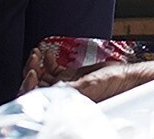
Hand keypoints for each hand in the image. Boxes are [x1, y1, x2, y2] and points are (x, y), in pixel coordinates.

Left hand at [21, 49, 150, 101]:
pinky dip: (47, 60)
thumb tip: (49, 88)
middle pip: (36, 86)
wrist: (124, 76)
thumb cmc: (111, 85)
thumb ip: (69, 88)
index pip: (37, 97)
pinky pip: (53, 68)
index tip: (33, 71)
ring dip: (37, 64)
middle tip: (34, 58)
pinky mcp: (70, 75)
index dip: (30, 85)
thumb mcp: (88, 86)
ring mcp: (64, 84)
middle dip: (31, 70)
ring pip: (42, 76)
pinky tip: (48, 53)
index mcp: (62, 101)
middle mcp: (61, 95)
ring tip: (38, 52)